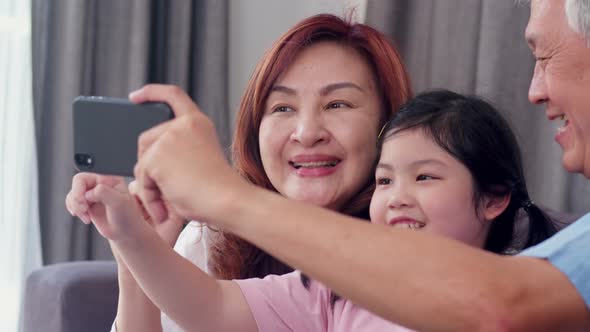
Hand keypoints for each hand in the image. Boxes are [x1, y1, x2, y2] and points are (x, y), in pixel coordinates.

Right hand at [65, 173, 125, 225]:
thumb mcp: (118, 202)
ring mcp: (94, 193)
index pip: (87, 176)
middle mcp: (101, 183)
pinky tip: (86, 217)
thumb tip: (88, 192)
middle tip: (83, 209)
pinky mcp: (89, 203)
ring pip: (73, 194)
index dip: (79, 188)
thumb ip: (104, 192)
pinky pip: (73, 202)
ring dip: (75, 206)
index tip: (82, 201)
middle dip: (76, 198)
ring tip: (86, 215)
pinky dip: (75, 210)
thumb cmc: (127, 216)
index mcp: (109, 178)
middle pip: (77, 184)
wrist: (126, 232)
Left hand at [129, 84, 245, 225]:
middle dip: (147, 164)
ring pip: (142, 160)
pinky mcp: (157, 155)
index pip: (172, 95)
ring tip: (169, 200)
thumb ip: (178, 150)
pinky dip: (150, 196)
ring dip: (150, 183)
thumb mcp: (199, 159)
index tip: (134, 97)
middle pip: (147, 139)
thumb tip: (143, 161)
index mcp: (199, 123)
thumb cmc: (217, 190)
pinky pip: (142, 178)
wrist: (227, 200)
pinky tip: (164, 207)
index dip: (151, 93)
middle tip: (161, 188)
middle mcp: (184, 125)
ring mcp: (169, 138)